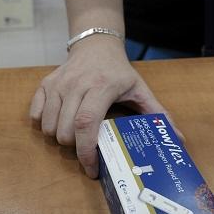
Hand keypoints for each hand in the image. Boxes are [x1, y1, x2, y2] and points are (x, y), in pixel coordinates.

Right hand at [30, 36, 181, 177]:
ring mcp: (58, 84)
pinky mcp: (46, 83)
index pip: (86, 123)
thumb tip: (178, 139)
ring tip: (74, 135)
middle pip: (65, 130)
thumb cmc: (118, 71)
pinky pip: (36, 114)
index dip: (86, 150)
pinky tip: (59, 122)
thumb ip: (157, 113)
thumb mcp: (140, 89)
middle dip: (74, 148)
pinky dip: (44, 124)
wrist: (96, 45)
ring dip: (59, 138)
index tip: (92, 168)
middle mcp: (76, 84)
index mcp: (101, 87)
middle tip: (86, 149)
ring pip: (48, 125)